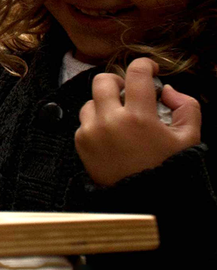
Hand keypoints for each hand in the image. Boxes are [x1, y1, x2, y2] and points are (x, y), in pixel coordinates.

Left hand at [75, 57, 200, 186]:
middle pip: (103, 80)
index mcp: (139, 117)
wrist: (146, 204)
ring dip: (105, 105)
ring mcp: (92, 132)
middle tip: (128, 93)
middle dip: (117, 82)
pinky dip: (96, 125)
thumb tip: (167, 90)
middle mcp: (111, 121)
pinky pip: (84, 122)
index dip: (144, 65)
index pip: (136, 73)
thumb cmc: (169, 170)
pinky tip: (112, 139)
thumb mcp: (189, 140)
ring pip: (91, 101)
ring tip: (121, 122)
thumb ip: (186, 107)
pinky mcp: (80, 143)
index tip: (149, 69)